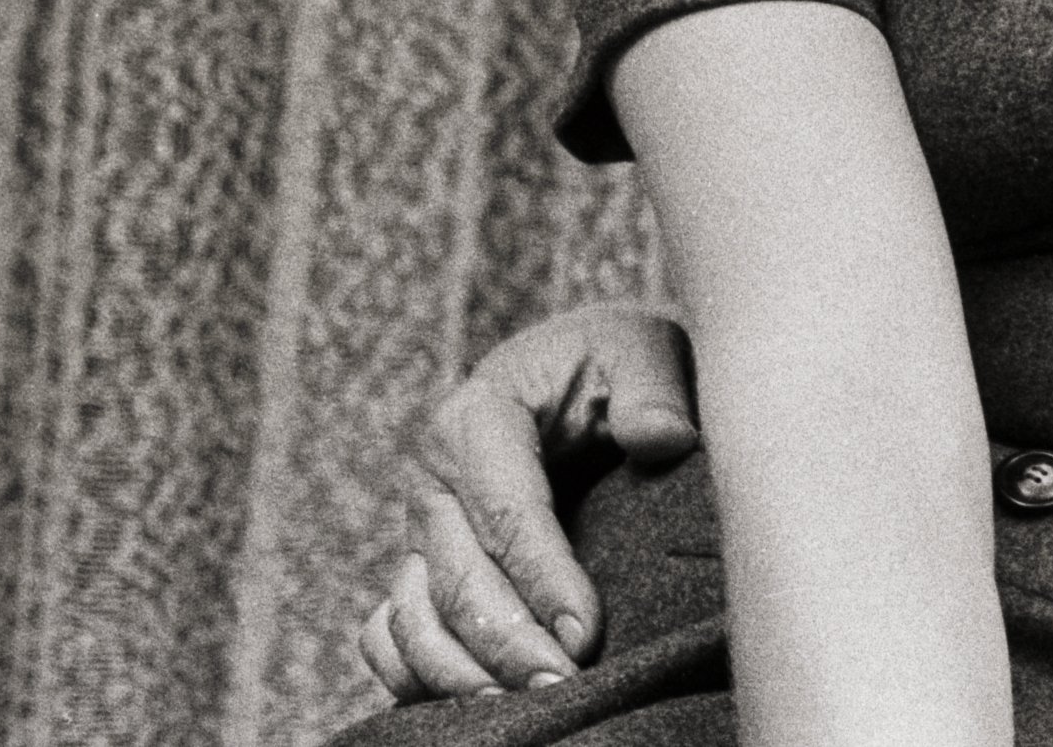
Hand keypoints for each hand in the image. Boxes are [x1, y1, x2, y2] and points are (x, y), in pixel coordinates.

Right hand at [355, 301, 699, 701]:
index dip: (544, 578)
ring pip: (414, 620)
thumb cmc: (613, 363)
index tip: (587, 632)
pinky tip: (476, 703)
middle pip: (456, 579)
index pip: (506, 512)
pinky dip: (416, 677)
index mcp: (476, 417)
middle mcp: (431, 479)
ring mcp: (417, 532)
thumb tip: (663, 439)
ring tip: (530, 704)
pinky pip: (389, 637)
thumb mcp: (640, 347)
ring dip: (463, 674)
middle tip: (567, 684)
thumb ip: (651, 387)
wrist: (582, 376)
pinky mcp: (416, 571)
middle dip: (509, 643)